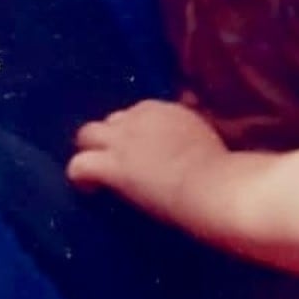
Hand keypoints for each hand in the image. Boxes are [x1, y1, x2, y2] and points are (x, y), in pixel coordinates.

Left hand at [67, 99, 227, 226]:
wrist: (212, 186)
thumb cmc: (220, 168)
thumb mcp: (203, 132)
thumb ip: (187, 125)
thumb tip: (185, 119)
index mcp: (163, 108)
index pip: (136, 113)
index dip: (134, 133)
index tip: (141, 151)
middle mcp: (138, 116)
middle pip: (111, 120)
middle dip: (110, 138)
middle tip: (117, 161)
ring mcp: (122, 140)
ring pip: (87, 135)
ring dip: (90, 151)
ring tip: (96, 173)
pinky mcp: (113, 166)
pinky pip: (79, 165)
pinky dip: (79, 176)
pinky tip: (87, 190)